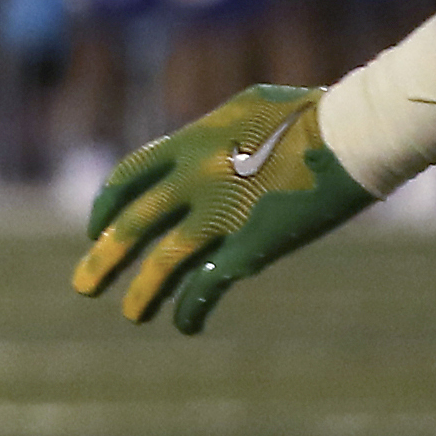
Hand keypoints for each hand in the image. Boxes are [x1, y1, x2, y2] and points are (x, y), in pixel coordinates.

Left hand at [73, 85, 374, 334]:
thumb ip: (213, 132)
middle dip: (104, 258)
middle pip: (133, 225)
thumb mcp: (246, 110)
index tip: (95, 230)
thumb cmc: (311, 113)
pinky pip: (208, 284)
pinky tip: (185, 325)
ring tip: (131, 315)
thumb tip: (199, 148)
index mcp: (188, 143)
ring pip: (163, 263)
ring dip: (143, 293)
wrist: (352, 133)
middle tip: (84, 286)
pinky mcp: (250, 246)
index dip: (106, 208)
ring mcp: (218, 215)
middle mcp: (192, 180)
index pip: (127, 179)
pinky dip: (192, 308)